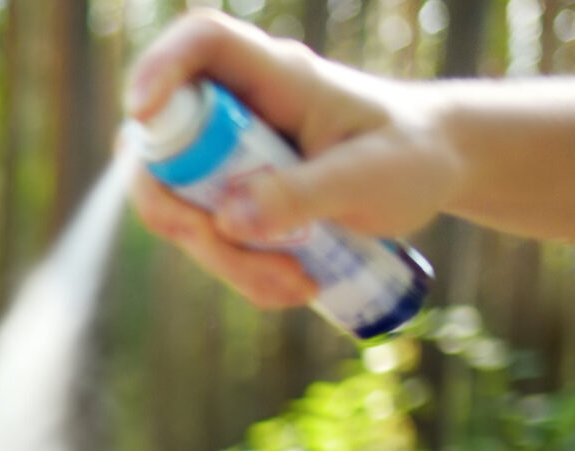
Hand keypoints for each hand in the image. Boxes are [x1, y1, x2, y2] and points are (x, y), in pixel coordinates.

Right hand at [125, 11, 461, 309]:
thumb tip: (227, 221)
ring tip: (297, 282)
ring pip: (176, 206)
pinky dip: (237, 270)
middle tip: (236, 248)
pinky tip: (292, 282)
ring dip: (222, 257)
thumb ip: (303, 194)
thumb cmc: (412, 154)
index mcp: (277, 78)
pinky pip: (202, 236)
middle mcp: (237, 110)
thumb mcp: (371, 176)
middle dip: (182, 213)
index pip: (203, 44)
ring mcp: (225, 154)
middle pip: (160, 149)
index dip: (159, 67)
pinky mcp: (227, 193)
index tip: (141, 112)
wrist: (433, 169)